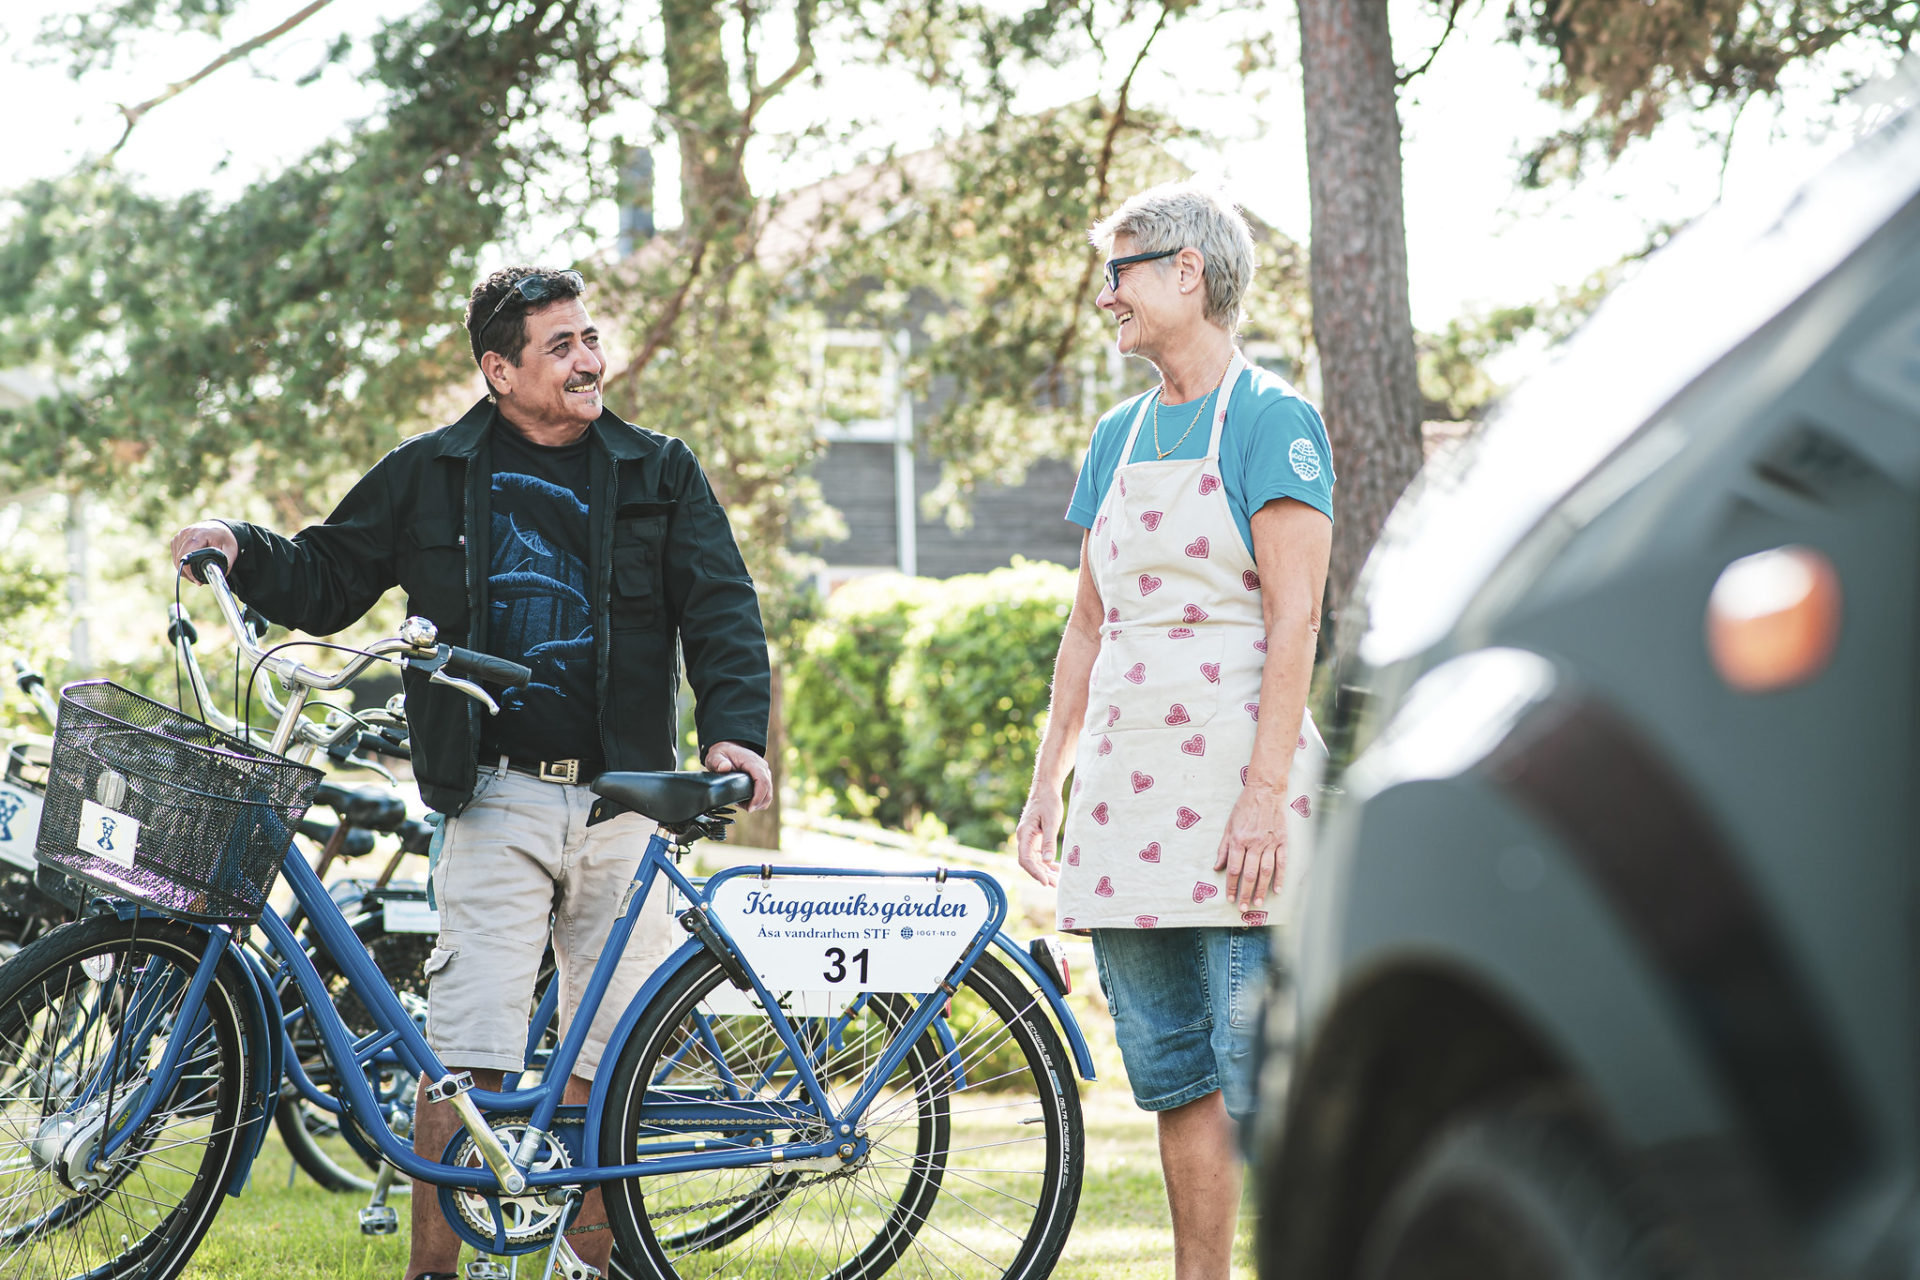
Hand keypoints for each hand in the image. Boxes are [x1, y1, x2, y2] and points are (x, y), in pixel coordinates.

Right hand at [169, 521, 238, 582]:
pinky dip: (182, 563)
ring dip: (184, 569)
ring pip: (176, 559)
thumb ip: (226, 563)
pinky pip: (175, 556)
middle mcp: (186, 533)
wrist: (218, 528)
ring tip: (197, 573)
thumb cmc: (224, 539)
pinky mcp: (176, 539)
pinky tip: (192, 565)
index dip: (190, 571)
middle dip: (188, 573)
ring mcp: (179, 535)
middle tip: (198, 581)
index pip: (187, 555)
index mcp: (200, 534)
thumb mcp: (231, 551)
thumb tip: (219, 576)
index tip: (198, 580)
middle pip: (180, 558)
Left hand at [704, 741, 771, 811]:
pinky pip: (766, 793)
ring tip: (744, 804)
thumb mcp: (715, 756)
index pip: (762, 781)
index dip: (758, 797)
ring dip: (758, 803)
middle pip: (768, 790)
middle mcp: (762, 767)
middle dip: (758, 803)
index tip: (749, 808)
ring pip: (769, 794)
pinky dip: (759, 801)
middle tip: (745, 808)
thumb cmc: (723, 754)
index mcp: (752, 762)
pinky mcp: (764, 778)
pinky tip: (747, 801)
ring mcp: (764, 773)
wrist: (729, 749)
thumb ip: (717, 762)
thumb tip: (724, 767)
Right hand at [1014, 788, 1063, 887]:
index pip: (1026, 859)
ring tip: (1057, 881)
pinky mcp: (1034, 838)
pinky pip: (1038, 854)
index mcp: (1024, 834)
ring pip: (1034, 860)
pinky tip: (1056, 868)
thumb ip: (1049, 842)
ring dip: (1044, 871)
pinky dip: (1046, 862)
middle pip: (1029, 862)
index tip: (1046, 882)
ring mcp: (1028, 838)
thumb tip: (1047, 861)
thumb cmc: (1048, 803)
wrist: (1046, 789)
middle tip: (1055, 885)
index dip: (1035, 872)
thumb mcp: (1052, 822)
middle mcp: (1023, 838)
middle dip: (1041, 875)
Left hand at [1214, 782, 1290, 911]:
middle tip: (1242, 907)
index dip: (1231, 885)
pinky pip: (1281, 862)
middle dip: (1244, 893)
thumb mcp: (1228, 826)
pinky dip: (1280, 877)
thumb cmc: (1245, 807)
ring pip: (1265, 871)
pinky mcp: (1282, 841)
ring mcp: (1269, 843)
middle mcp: (1253, 843)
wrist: (1265, 790)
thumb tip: (1217, 867)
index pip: (1233, 869)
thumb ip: (1223, 848)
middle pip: (1249, 874)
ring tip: (1257, 903)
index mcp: (1238, 840)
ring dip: (1261, 889)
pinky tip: (1277, 890)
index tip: (1230, 897)